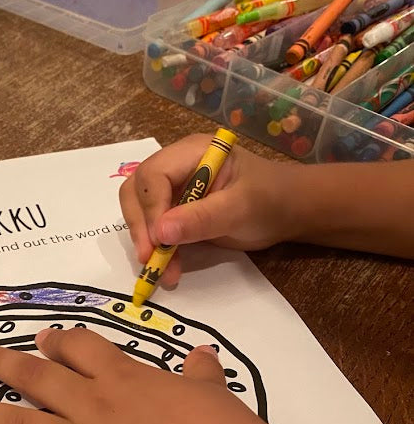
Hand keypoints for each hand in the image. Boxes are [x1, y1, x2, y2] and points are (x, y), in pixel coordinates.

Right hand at [121, 134, 299, 286]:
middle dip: (140, 226)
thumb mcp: (240, 208)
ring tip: (162, 271)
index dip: (150, 209)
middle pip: (137, 191)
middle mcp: (176, 167)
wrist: (287, 211)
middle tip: (150, 259)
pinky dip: (158, 251)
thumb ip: (201, 218)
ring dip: (146, 243)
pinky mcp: (176, 213)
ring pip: (140, 212)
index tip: (158, 242)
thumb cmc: (270, 199)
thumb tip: (160, 234)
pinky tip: (169, 270)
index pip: (153, 175)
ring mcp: (174, 190)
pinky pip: (154, 230)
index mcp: (192, 152)